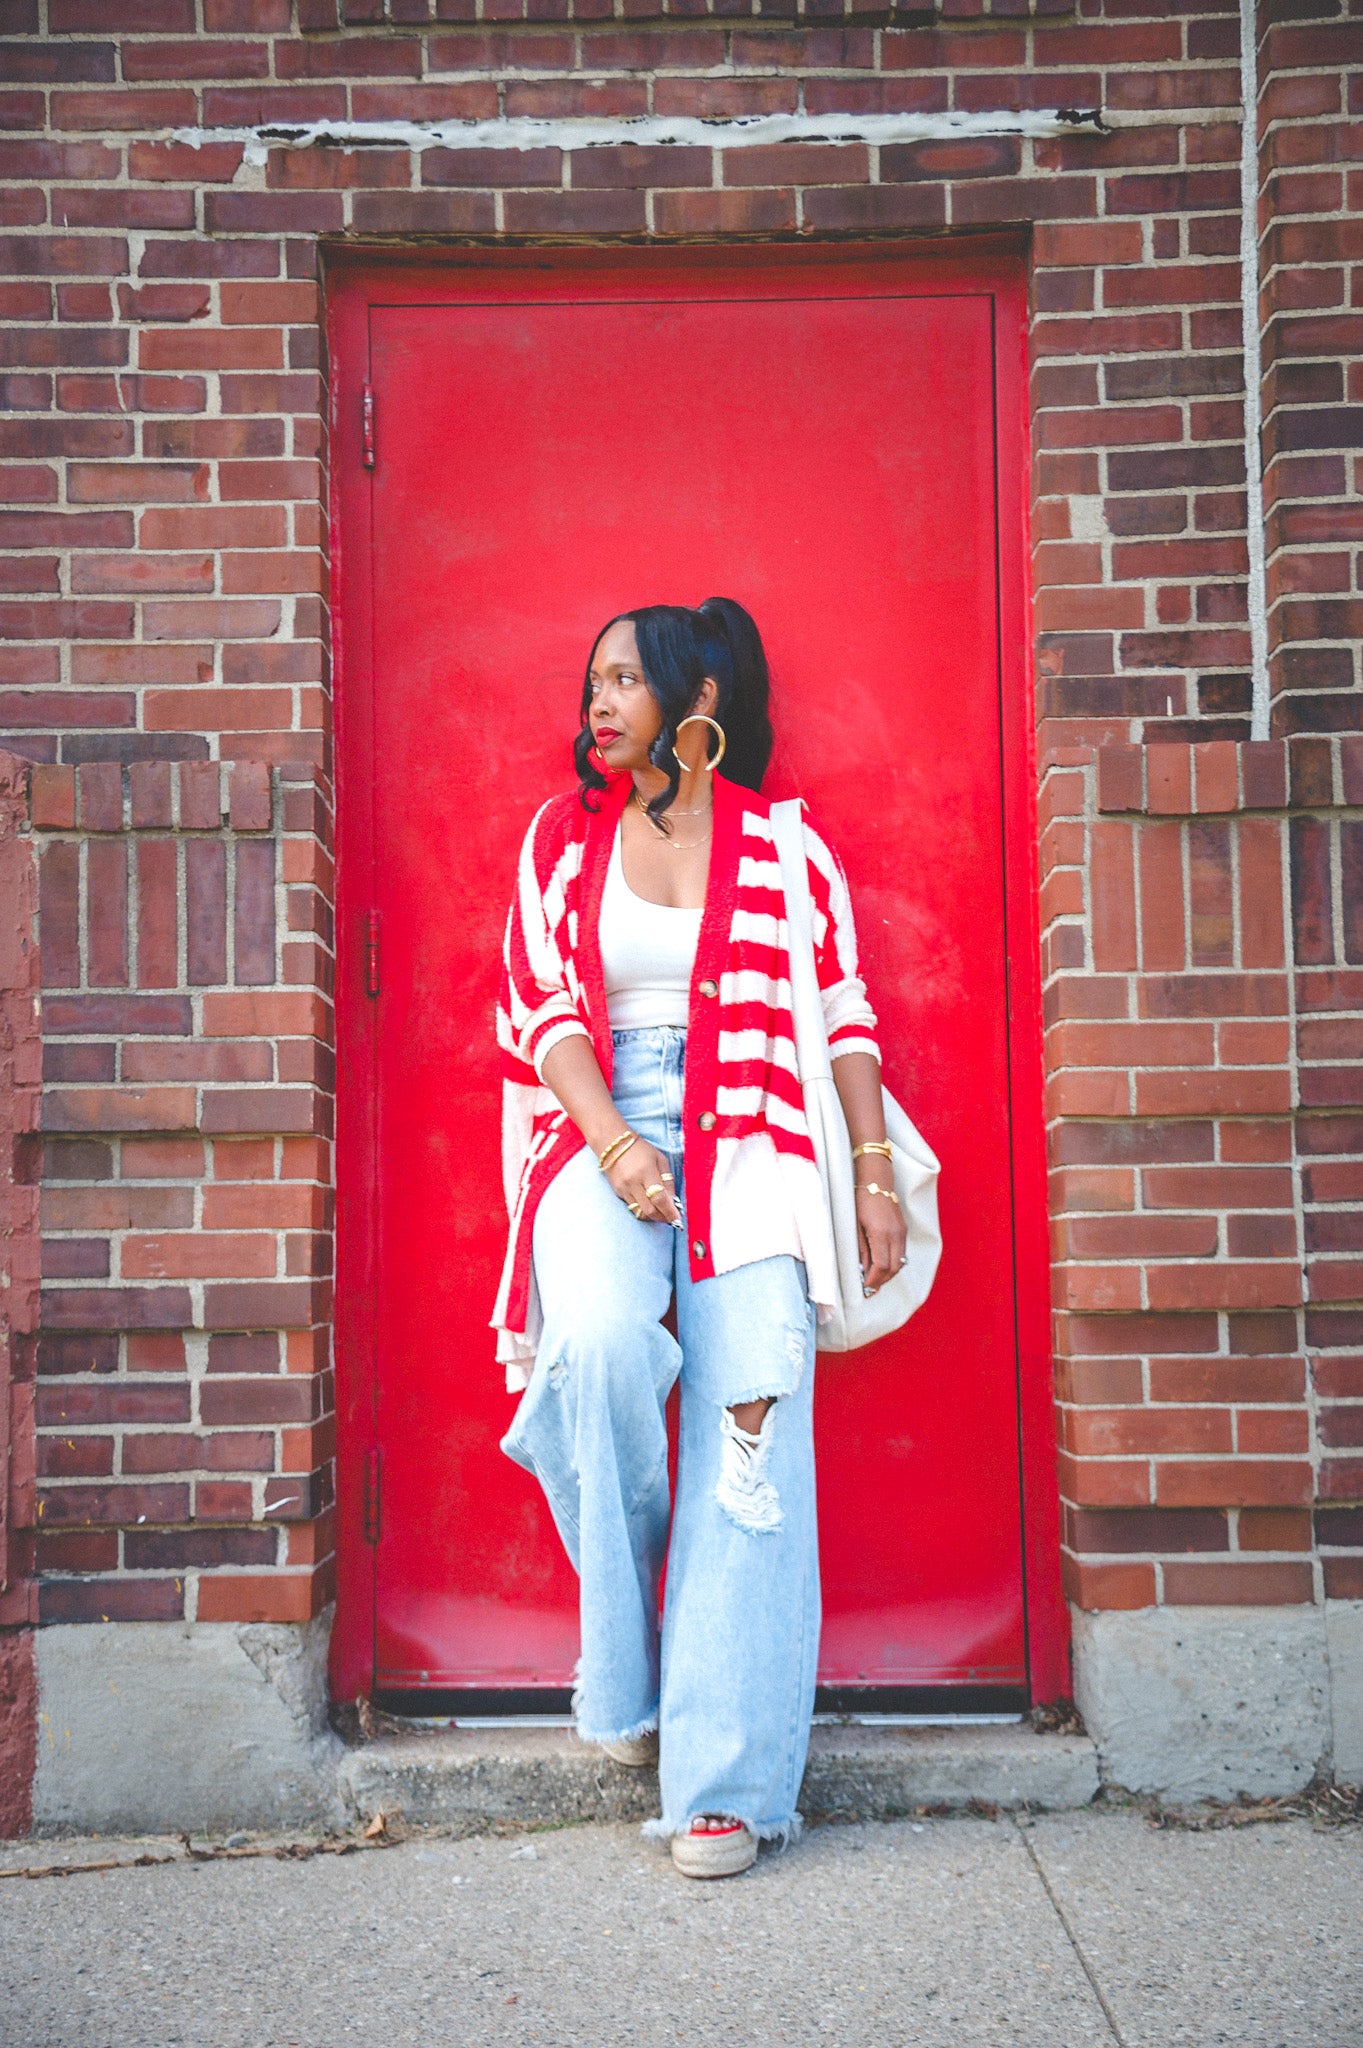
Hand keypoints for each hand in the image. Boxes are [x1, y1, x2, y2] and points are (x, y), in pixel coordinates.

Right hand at [607, 1136, 680, 1226]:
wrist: (613, 1144)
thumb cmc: (640, 1149)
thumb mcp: (660, 1159)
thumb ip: (668, 1180)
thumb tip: (673, 1201)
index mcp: (646, 1171)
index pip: (659, 1198)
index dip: (670, 1211)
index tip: (678, 1219)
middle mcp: (633, 1183)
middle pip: (650, 1210)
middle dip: (662, 1218)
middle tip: (671, 1218)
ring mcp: (624, 1189)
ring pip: (640, 1212)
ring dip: (653, 1216)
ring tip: (662, 1213)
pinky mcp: (618, 1193)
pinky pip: (633, 1208)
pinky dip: (643, 1210)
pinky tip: (650, 1206)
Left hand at [855, 1176, 906, 1293]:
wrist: (876, 1180)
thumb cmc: (861, 1200)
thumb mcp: (855, 1226)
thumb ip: (861, 1249)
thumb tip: (863, 1270)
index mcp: (881, 1233)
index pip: (881, 1266)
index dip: (874, 1280)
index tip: (865, 1289)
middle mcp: (895, 1235)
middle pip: (894, 1268)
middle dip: (882, 1281)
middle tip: (870, 1290)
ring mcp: (902, 1232)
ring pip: (900, 1262)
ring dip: (889, 1274)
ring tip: (875, 1281)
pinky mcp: (903, 1230)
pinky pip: (902, 1253)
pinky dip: (893, 1263)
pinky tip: (883, 1266)